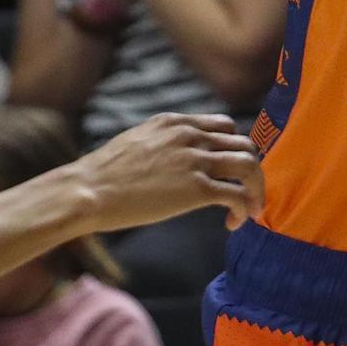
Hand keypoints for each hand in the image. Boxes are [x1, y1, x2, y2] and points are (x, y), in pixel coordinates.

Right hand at [73, 112, 263, 231]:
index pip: (225, 127)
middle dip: (250, 171)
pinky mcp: (196, 188)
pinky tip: (233, 223)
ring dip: (256, 190)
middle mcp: (191, 135)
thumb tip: (171, 158)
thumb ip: (162, 142)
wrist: (91, 188)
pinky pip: (237, 195)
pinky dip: (244, 210)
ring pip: (249, 166)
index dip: (233, 150)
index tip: (229, 173)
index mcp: (176, 122)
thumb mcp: (138, 140)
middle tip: (245, 194)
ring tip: (249, 211)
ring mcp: (195, 160)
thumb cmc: (105, 173)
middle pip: (244, 145)